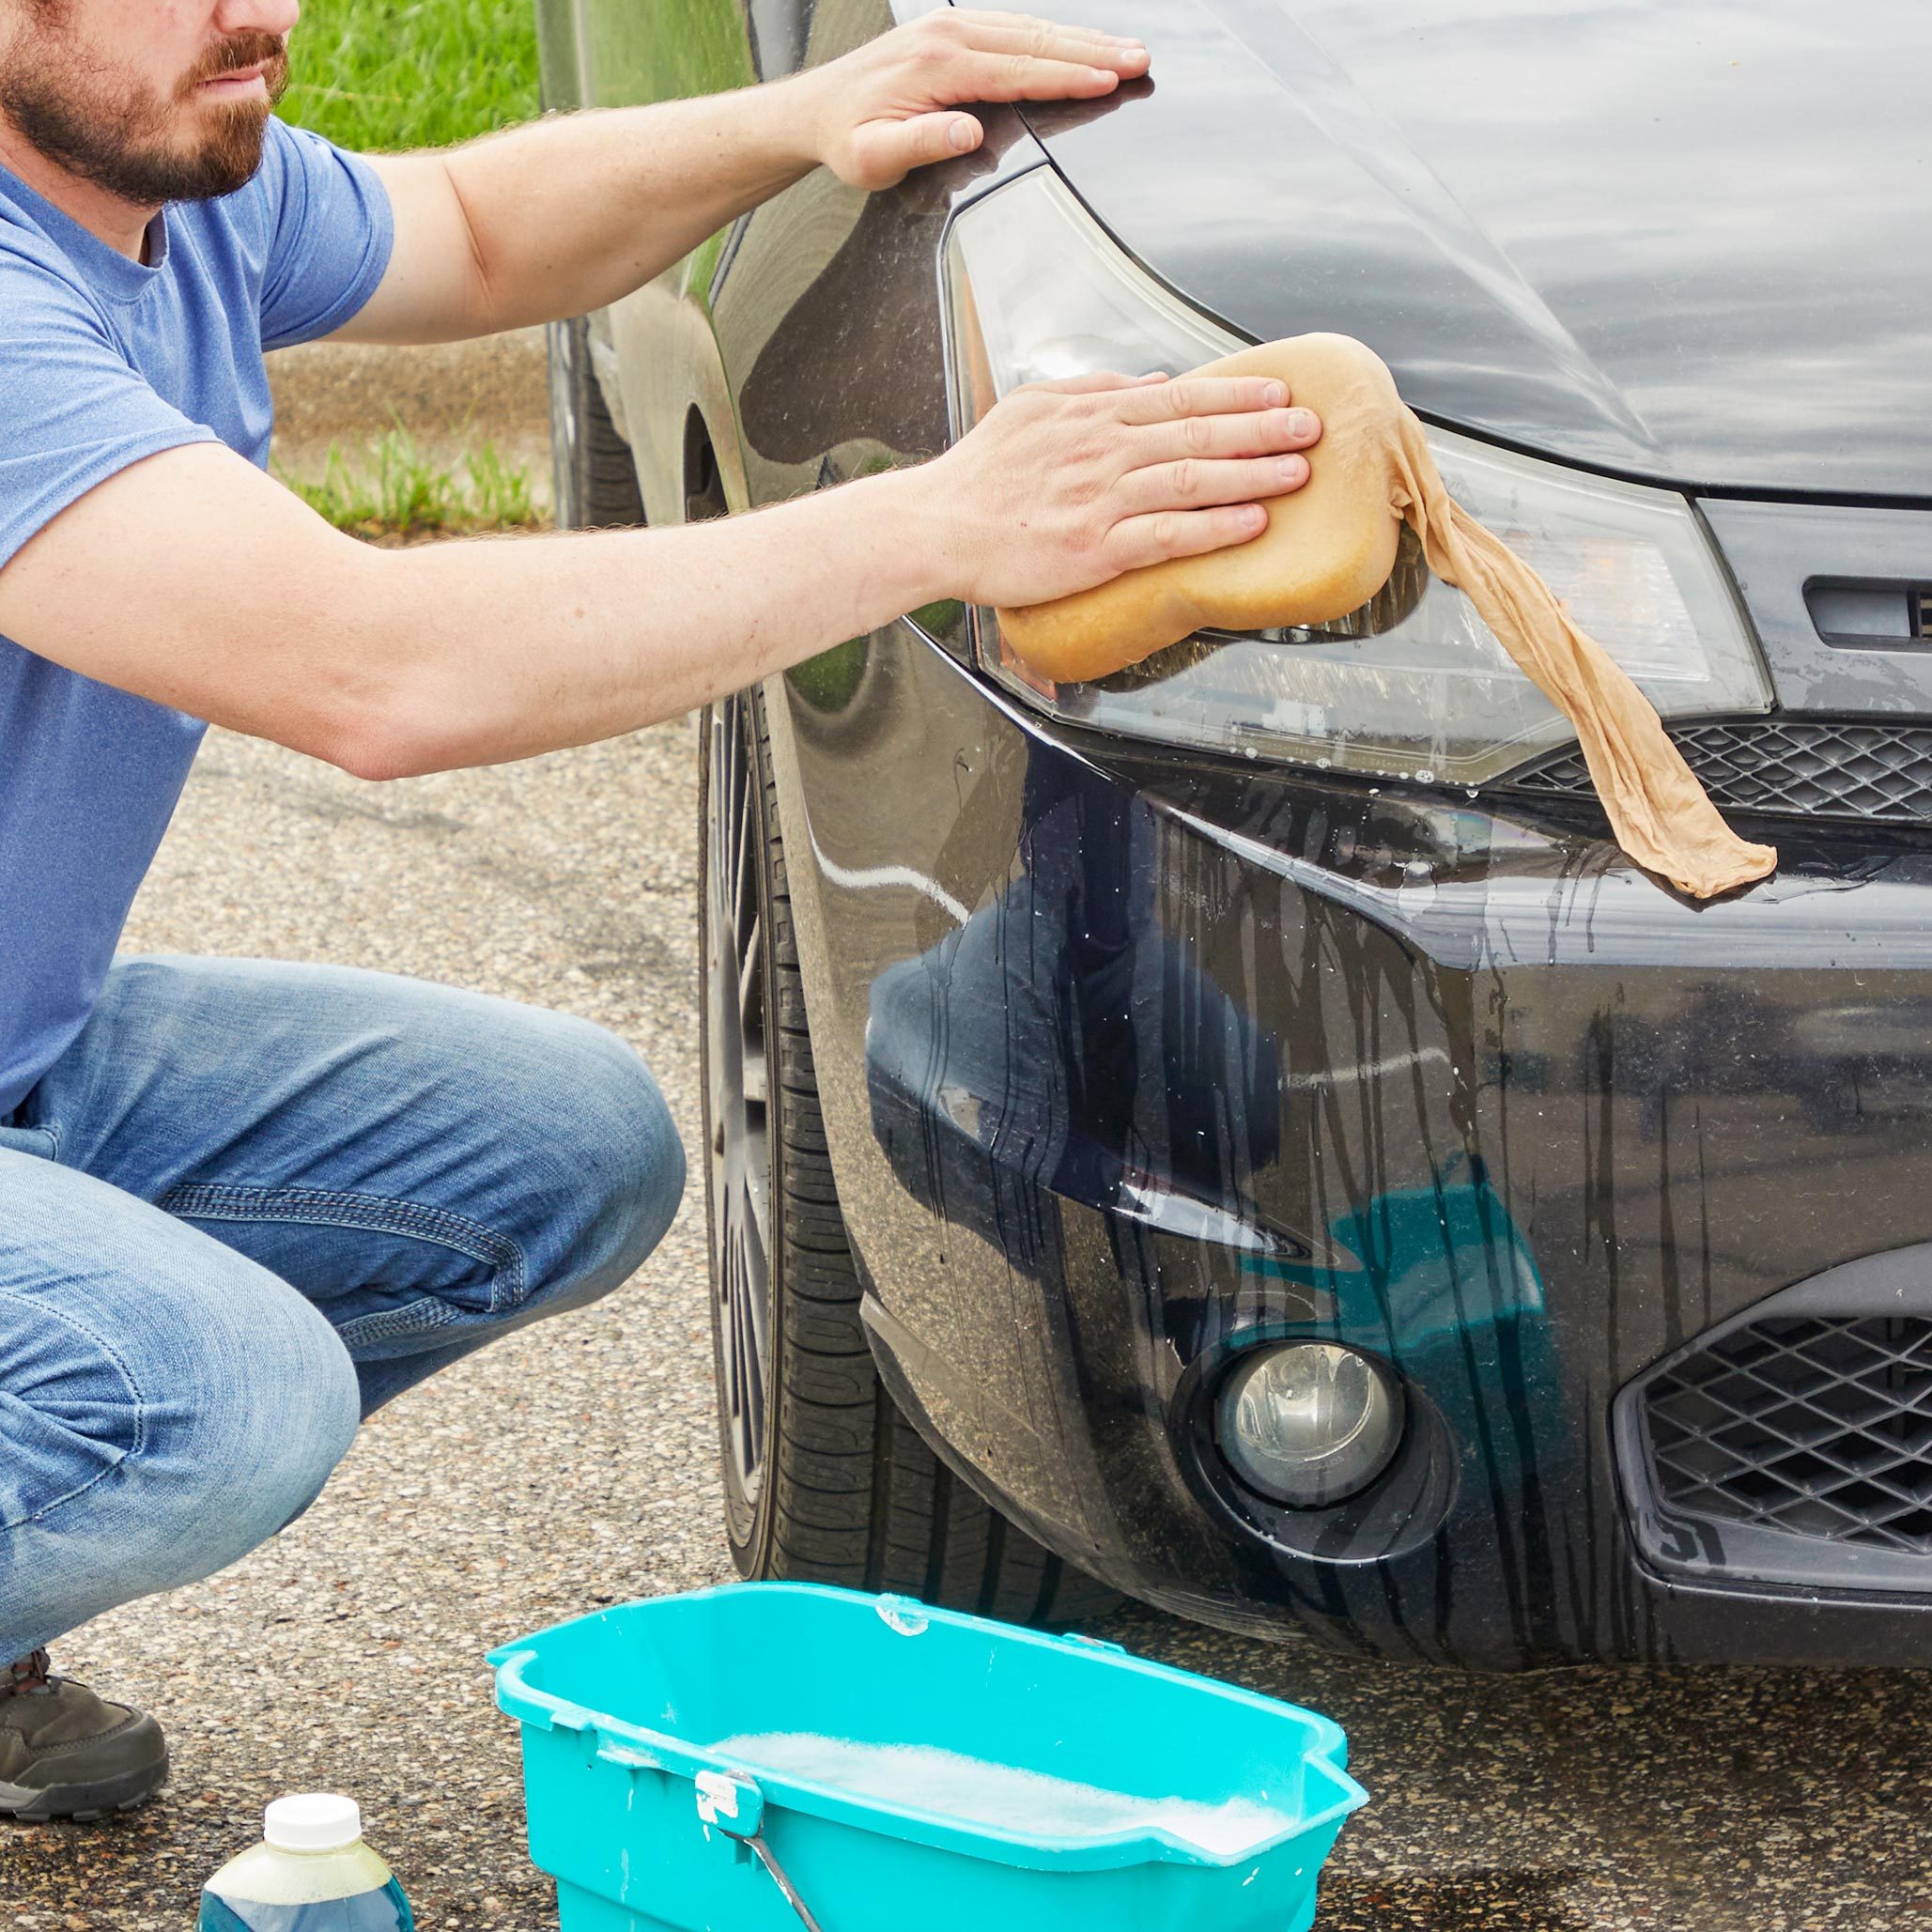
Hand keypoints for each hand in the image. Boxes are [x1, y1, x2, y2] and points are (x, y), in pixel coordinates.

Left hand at [797, 10, 1149, 191]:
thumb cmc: (847, 141)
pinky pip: (1014, 29)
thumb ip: (921, 144)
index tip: (1109, 80)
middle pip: (1034, 41)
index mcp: (937, 64)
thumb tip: (969, 131)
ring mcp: (952, 27)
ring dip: (1082, 41)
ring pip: (1030, 30)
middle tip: (1140, 58)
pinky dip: (1053, 36)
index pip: (1017, 70)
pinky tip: (1082, 44)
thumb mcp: (874, 157)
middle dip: (1092, 51)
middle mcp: (949, 34)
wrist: (816, 111)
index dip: (1066, 76)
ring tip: (1128, 50)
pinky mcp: (953, 31)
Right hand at [914, 372, 1322, 608]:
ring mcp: (1100, 500)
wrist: (935, 526)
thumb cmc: (980, 475)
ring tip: (1298, 473)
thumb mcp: (1031, 410)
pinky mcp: (1094, 549)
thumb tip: (1153, 381)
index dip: (1235, 396)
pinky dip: (1213, 527)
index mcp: (1090, 415)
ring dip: (1252, 475)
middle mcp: (1102, 450)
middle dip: (1261, 429)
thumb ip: (1094, 391)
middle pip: (1197, 433)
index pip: (1179, 399)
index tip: (1280, 393)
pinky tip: (1251, 523)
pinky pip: (1167, 534)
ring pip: (1191, 480)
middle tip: (1312, 427)